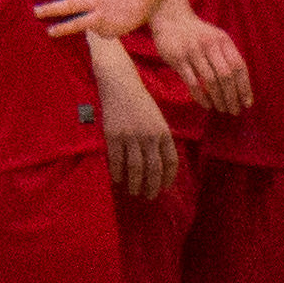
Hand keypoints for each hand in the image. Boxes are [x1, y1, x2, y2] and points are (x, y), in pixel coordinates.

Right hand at [89, 40, 177, 203]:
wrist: (121, 85)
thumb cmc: (141, 103)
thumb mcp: (157, 119)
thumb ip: (160, 138)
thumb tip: (160, 162)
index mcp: (164, 132)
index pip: (171, 160)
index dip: (168, 177)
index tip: (165, 188)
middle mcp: (150, 136)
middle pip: (153, 168)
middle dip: (152, 185)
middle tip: (149, 197)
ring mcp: (131, 136)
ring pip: (135, 167)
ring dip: (135, 183)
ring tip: (134, 192)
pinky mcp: (113, 136)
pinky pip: (116, 160)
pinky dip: (118, 172)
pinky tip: (118, 180)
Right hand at [149, 0, 253, 116]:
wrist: (171, 19)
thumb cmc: (198, 34)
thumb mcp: (217, 38)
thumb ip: (227, 56)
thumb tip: (240, 84)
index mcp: (224, 41)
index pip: (239, 66)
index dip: (245, 86)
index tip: (247, 103)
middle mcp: (211, 46)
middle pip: (227, 75)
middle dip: (233, 96)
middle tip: (235, 111)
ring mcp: (194, 52)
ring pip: (211, 80)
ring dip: (219, 98)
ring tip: (223, 110)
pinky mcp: (178, 59)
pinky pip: (193, 82)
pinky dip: (201, 96)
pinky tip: (207, 105)